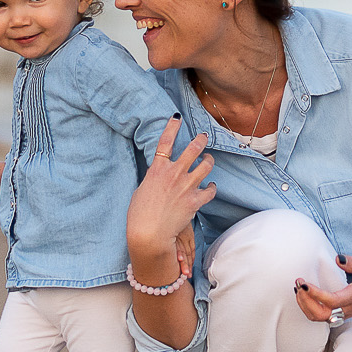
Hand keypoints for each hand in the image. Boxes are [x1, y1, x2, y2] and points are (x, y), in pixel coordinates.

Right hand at [127, 117, 213, 271]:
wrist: (149, 233)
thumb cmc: (139, 214)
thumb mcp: (142, 190)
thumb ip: (154, 178)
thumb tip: (160, 175)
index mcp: (157, 169)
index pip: (165, 141)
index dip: (172, 127)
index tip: (177, 117)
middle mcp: (174, 173)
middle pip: (193, 149)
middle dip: (200, 140)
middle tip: (203, 137)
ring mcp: (186, 186)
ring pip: (206, 165)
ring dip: (209, 161)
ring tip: (208, 160)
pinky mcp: (195, 201)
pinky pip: (210, 189)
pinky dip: (211, 187)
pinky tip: (210, 186)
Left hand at [294, 253, 351, 322]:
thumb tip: (337, 258)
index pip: (332, 301)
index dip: (315, 294)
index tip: (304, 283)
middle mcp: (348, 309)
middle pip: (321, 315)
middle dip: (305, 301)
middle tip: (299, 283)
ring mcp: (343, 314)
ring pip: (318, 318)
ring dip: (305, 305)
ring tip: (299, 287)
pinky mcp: (340, 315)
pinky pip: (320, 316)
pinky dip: (308, 307)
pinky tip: (305, 294)